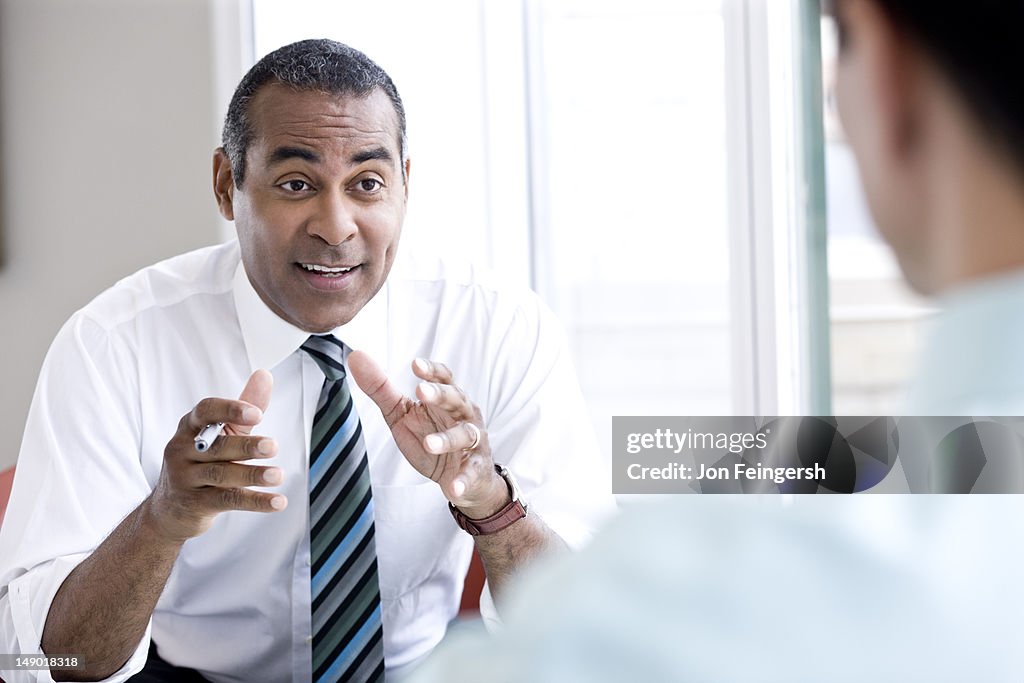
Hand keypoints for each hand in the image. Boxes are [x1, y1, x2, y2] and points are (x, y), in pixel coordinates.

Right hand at [145, 370, 285, 542]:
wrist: (170, 509)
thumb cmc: (201, 462)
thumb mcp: (221, 434)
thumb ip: (243, 408)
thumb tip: (264, 375)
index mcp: (190, 427)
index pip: (205, 412)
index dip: (230, 410)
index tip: (256, 414)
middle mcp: (183, 451)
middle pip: (217, 446)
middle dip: (246, 446)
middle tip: (273, 446)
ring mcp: (185, 479)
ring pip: (222, 475)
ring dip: (253, 475)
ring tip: (278, 474)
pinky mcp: (195, 504)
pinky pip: (228, 500)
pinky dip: (255, 501)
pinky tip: (277, 502)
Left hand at [348, 352, 507, 517]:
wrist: (460, 479)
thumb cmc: (431, 439)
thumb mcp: (401, 414)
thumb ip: (381, 389)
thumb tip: (356, 357)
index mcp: (447, 399)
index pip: (444, 378)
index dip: (432, 371)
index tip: (415, 366)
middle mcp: (464, 415)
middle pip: (457, 399)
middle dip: (441, 395)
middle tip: (421, 392)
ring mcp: (473, 442)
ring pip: (465, 434)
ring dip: (448, 439)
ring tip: (429, 444)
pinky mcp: (475, 469)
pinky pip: (471, 473)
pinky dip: (463, 480)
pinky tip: (453, 488)